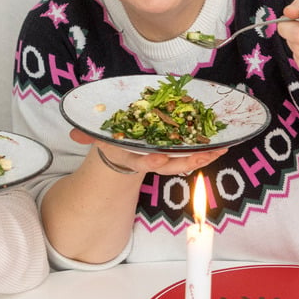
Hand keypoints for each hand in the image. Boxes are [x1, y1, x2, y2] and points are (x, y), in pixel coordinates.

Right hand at [69, 129, 226, 175]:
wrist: (124, 152)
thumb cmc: (115, 140)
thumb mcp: (100, 137)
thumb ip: (88, 135)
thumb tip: (74, 134)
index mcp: (133, 156)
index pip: (142, 161)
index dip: (151, 161)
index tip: (161, 158)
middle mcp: (151, 159)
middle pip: (170, 164)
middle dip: (187, 161)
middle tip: (203, 156)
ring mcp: (165, 157)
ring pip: (186, 159)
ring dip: (204, 156)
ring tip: (221, 149)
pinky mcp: (176, 151)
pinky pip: (193, 152)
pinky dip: (208, 149)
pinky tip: (224, 143)